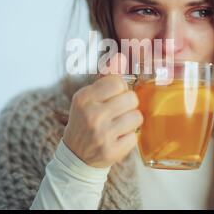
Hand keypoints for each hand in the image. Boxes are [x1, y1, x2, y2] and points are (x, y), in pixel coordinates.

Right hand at [62, 53, 142, 167]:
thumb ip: (106, 77)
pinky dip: (129, 138)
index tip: (113, 97)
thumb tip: (120, 57)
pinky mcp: (112, 151)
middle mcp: (92, 115)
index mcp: (84, 98)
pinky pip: (135, 137)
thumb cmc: (85, 121)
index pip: (117, 82)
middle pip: (131, 98)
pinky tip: (118, 139)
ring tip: (119, 125)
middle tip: (118, 112)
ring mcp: (102, 134)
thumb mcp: (88, 98)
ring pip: (137, 117)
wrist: (76, 156)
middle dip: (128, 105)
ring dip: (131, 121)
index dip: (120, 89)